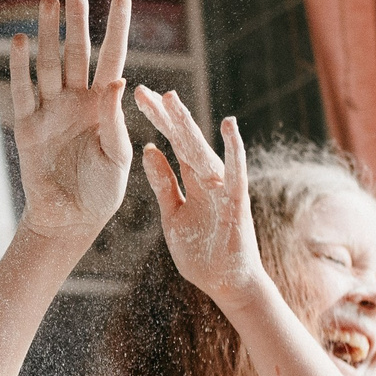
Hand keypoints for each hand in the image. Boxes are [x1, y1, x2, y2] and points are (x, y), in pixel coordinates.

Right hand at [9, 0, 133, 242]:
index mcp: (105, 104)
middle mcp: (77, 100)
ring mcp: (51, 110)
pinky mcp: (27, 126)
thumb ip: (115, 120)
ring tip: (48, 0)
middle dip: (77, 16)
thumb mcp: (118, 156)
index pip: (113, 57)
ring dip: (48, 32)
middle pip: (77, 50)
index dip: (117, 27)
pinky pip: (22, 91)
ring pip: (49, 63)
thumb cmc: (102, 190)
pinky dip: (19, 67)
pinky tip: (18, 41)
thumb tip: (118, 81)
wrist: (71, 218)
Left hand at [136, 86, 261, 304]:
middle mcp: (207, 178)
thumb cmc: (202, 252)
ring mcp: (222, 188)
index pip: (171, 143)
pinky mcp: (235, 202)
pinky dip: (233, 149)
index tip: (139, 97)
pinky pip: (235, 171)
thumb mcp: (172, 215)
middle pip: (183, 140)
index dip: (156, 121)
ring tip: (171, 100)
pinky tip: (229, 125)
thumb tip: (148, 150)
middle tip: (145, 91)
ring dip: (187, 125)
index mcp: (192, 181)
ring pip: (201, 150)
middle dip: (165, 116)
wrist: (226, 283)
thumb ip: (163, 184)